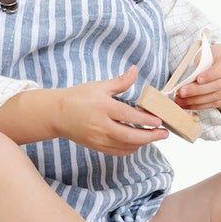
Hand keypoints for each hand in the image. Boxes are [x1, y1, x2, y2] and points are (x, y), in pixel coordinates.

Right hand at [54, 64, 169, 154]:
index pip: (128, 116)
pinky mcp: (97, 146)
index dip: (145, 120)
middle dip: (150, 136)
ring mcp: (98, 138)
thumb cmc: (78, 98)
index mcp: (103, 107)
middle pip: (129, 136)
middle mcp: (101, 125)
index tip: (159, 121)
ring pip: (125, 146)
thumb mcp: (99, 86)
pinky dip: (130, 148)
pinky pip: (118, 151)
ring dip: (142, 143)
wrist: (57, 114)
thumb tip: (135, 70)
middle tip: (164, 133)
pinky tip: (138, 142)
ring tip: (154, 136)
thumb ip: (120, 82)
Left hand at [171, 44, 220, 113]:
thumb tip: (188, 78)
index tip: (197, 79)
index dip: (209, 75)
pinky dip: (199, 106)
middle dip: (197, 91)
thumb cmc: (217, 58)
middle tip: (182, 92)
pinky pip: (214, 105)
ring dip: (196, 101)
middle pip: (217, 86)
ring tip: (181, 101)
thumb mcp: (211, 53)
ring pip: (215, 98)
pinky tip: (188, 105)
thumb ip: (202, 63)